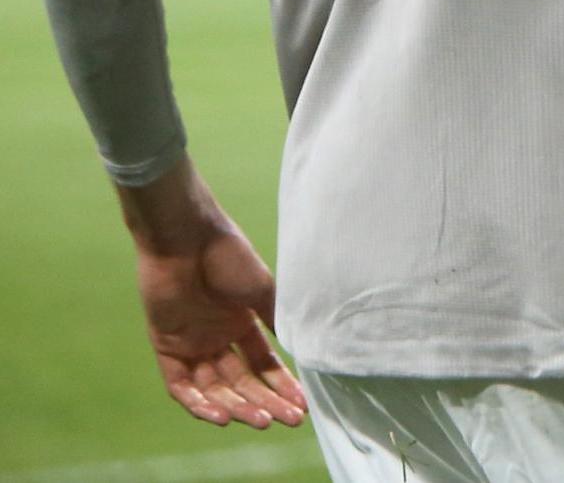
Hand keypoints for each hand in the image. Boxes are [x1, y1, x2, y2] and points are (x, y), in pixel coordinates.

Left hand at [119, 163, 305, 429]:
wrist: (188, 237)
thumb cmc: (229, 257)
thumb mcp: (262, 291)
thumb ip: (276, 320)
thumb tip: (301, 347)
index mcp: (241, 321)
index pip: (264, 363)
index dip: (283, 385)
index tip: (303, 405)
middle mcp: (217, 336)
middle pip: (242, 381)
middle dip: (266, 402)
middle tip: (288, 421)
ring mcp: (191, 343)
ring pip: (215, 388)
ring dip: (237, 406)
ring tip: (261, 420)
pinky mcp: (166, 346)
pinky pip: (181, 385)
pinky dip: (200, 403)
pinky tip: (223, 415)